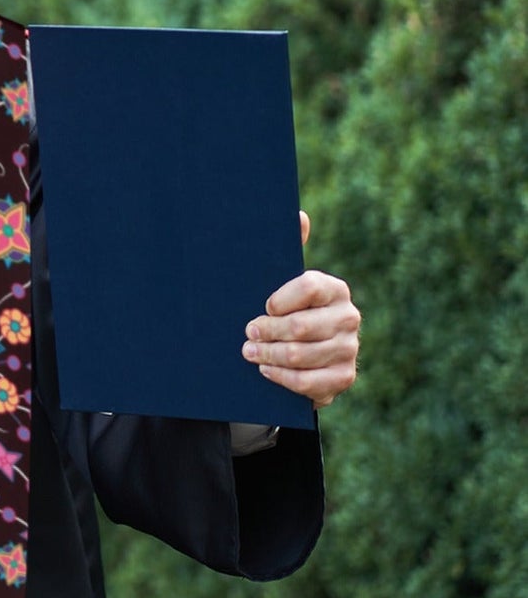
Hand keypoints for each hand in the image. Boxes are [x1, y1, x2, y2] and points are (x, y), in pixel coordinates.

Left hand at [242, 212, 359, 407]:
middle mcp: (348, 317)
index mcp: (334, 289)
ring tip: (249, 352)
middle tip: (247, 333)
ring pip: (300, 355)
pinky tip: (266, 370)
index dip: (279, 299)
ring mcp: (349, 349)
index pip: (308, 287)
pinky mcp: (343, 378)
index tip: (263, 306)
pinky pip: (308, 382)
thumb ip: (289, 249)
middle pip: (301, 327)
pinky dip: (282, 377)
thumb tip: (299, 215)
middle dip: (266, 331)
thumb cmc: (285, 311)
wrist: (300, 354)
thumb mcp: (282, 282)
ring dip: (268, 355)